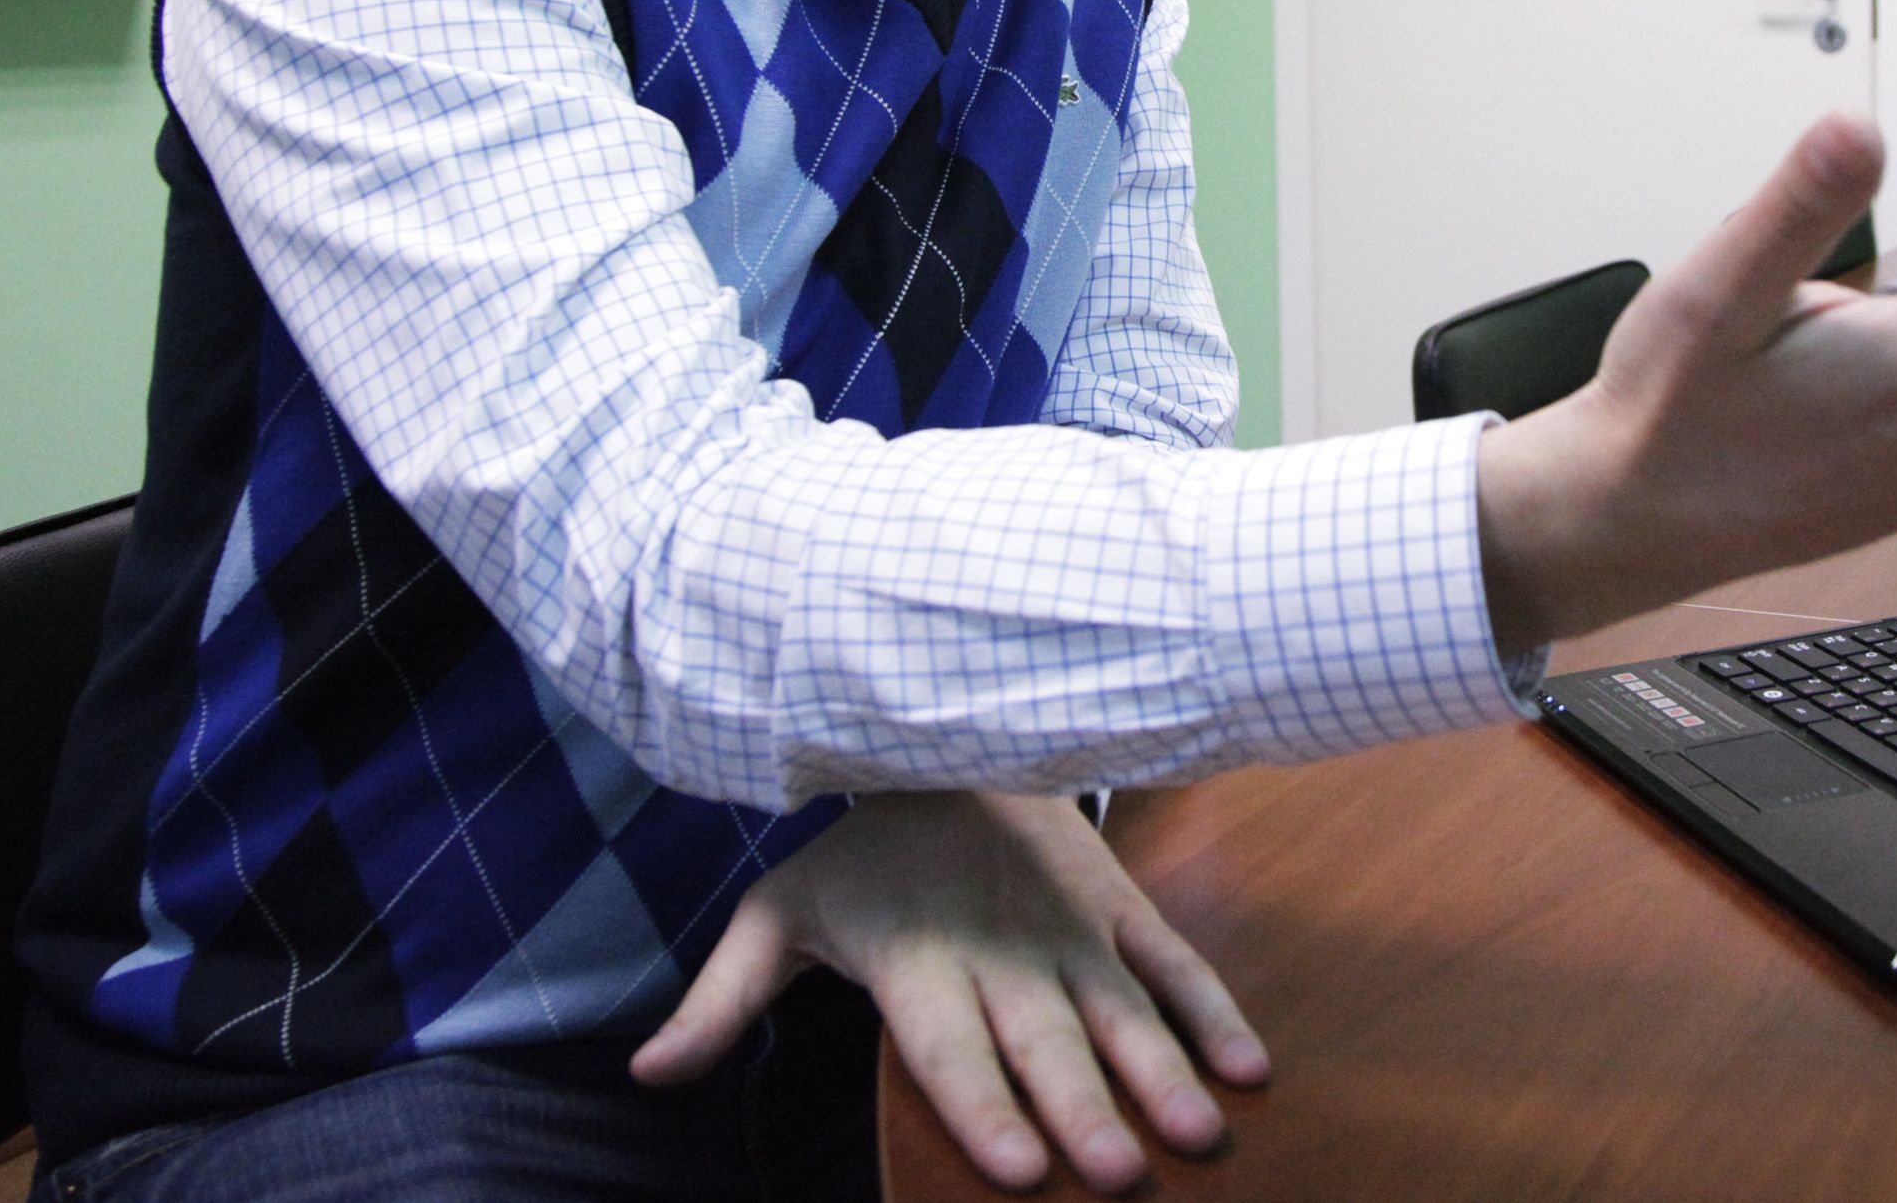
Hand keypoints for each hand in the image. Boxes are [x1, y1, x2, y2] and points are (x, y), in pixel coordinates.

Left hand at [630, 791, 1267, 1194]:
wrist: (947, 736)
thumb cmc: (860, 852)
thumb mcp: (779, 911)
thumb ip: (722, 999)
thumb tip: (645, 1073)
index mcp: (916, 959)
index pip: (948, 1046)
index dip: (981, 1107)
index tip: (1015, 1170)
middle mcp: (999, 949)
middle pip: (1044, 1042)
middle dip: (1083, 1107)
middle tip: (1116, 1175)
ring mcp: (1068, 927)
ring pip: (1121, 1010)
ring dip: (1164, 1073)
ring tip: (1200, 1135)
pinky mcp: (1115, 904)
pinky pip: (1173, 960)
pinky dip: (1214, 1009)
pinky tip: (1251, 1068)